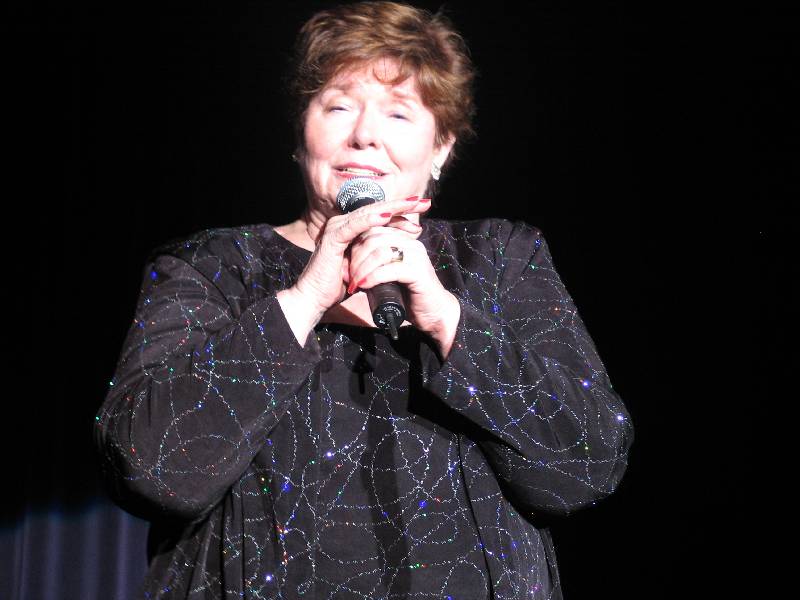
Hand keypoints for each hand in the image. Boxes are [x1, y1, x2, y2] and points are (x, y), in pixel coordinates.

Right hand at [277, 197, 430, 344]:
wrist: (315, 299)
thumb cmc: (338, 286)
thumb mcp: (364, 266)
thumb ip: (376, 254)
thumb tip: (397, 250)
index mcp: (350, 229)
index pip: (379, 216)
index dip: (401, 212)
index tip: (422, 211)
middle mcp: (343, 224)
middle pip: (377, 210)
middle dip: (402, 205)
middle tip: (424, 202)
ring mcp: (336, 229)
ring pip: (369, 213)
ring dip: (392, 208)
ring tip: (412, 204)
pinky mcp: (332, 238)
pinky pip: (355, 225)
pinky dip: (371, 219)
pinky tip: (387, 215)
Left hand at [347, 208, 460, 356]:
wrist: (433, 313)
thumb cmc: (408, 295)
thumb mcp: (387, 275)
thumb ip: (374, 264)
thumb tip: (346, 263)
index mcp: (403, 239)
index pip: (372, 230)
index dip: (354, 245)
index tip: (344, 265)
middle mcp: (410, 243)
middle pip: (373, 238)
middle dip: (355, 256)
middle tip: (346, 275)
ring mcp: (416, 256)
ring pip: (380, 252)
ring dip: (362, 267)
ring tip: (354, 282)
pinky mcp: (418, 272)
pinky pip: (390, 269)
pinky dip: (373, 277)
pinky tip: (363, 285)